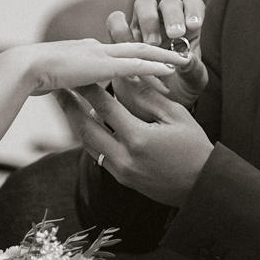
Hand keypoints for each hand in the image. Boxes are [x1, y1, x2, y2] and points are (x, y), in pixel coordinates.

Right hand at [8, 39, 188, 94]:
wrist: (24, 69)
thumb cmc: (30, 77)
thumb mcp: (53, 81)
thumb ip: (65, 85)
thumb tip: (65, 93)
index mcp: (86, 52)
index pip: (116, 53)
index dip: (135, 57)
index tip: (151, 63)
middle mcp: (97, 48)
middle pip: (135, 46)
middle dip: (158, 50)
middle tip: (178, 55)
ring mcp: (101, 54)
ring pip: (142, 50)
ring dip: (164, 55)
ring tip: (184, 60)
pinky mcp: (103, 64)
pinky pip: (137, 63)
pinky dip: (156, 65)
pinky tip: (172, 69)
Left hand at [55, 79, 213, 206]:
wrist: (200, 186)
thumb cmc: (194, 147)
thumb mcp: (176, 116)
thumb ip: (147, 97)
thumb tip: (126, 77)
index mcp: (138, 138)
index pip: (106, 108)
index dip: (89, 88)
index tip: (78, 73)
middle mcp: (124, 157)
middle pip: (85, 127)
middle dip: (70, 106)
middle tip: (58, 88)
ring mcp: (120, 170)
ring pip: (88, 143)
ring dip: (75, 122)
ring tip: (66, 104)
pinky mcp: (121, 178)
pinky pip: (97, 155)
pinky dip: (89, 137)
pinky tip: (85, 123)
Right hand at [107, 0, 207, 106]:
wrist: (155, 104)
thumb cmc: (179, 87)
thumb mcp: (192, 83)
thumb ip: (193, 70)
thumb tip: (188, 58)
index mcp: (188, 27)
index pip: (192, 4)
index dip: (193, 10)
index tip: (193, 25)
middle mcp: (166, 20)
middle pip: (168, 2)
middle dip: (172, 16)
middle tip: (174, 35)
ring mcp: (143, 24)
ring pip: (143, 4)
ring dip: (147, 21)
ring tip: (152, 44)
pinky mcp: (122, 35)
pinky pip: (117, 20)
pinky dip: (122, 31)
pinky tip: (128, 50)